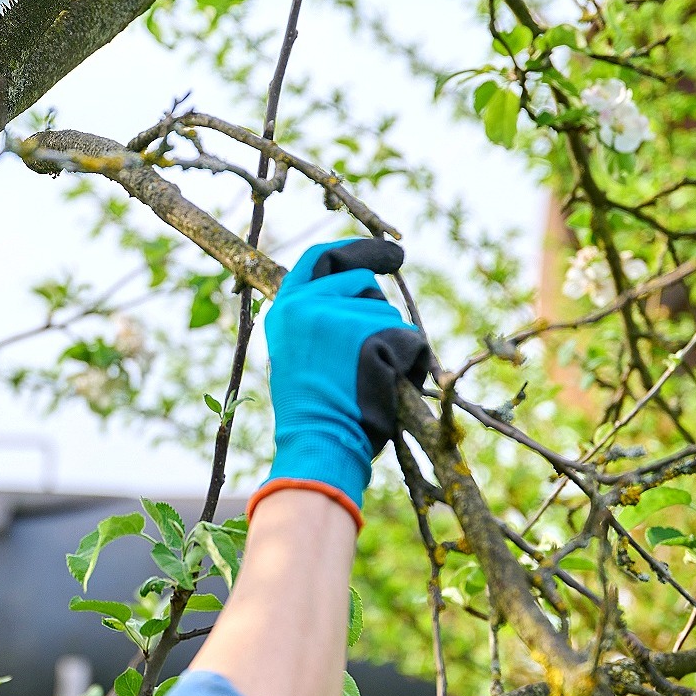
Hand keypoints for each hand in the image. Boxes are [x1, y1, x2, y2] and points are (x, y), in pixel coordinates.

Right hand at [253, 238, 430, 524]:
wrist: (318, 445)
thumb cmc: (313, 413)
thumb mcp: (297, 355)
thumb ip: (315, 320)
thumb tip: (357, 290)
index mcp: (285, 310)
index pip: (320, 259)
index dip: (356, 251)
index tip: (387, 255)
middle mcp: (307, 304)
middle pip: (361, 280)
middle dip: (376, 310)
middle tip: (378, 345)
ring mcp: (337, 315)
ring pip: (388, 313)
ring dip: (392, 342)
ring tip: (370, 381)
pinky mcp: (370, 332)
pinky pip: (409, 336)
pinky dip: (410, 362)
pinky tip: (389, 388)